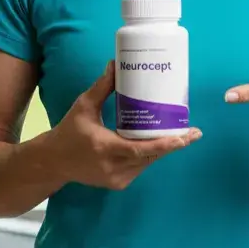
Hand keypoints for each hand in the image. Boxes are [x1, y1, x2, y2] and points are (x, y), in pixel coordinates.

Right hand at [54, 61, 201, 189]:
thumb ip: (102, 87)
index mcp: (104, 147)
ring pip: (148, 163)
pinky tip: (163, 144)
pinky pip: (140, 168)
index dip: (164, 144)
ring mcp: (116, 179)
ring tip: (183, 135)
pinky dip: (151, 156)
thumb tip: (116, 63)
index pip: (140, 149)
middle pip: (150, 156)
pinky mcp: (117, 184)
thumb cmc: (69, 131)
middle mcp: (112, 167)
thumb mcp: (84, 106)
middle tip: (194, 132)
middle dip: (174, 144)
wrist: (54, 162)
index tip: (184, 137)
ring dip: (164, 149)